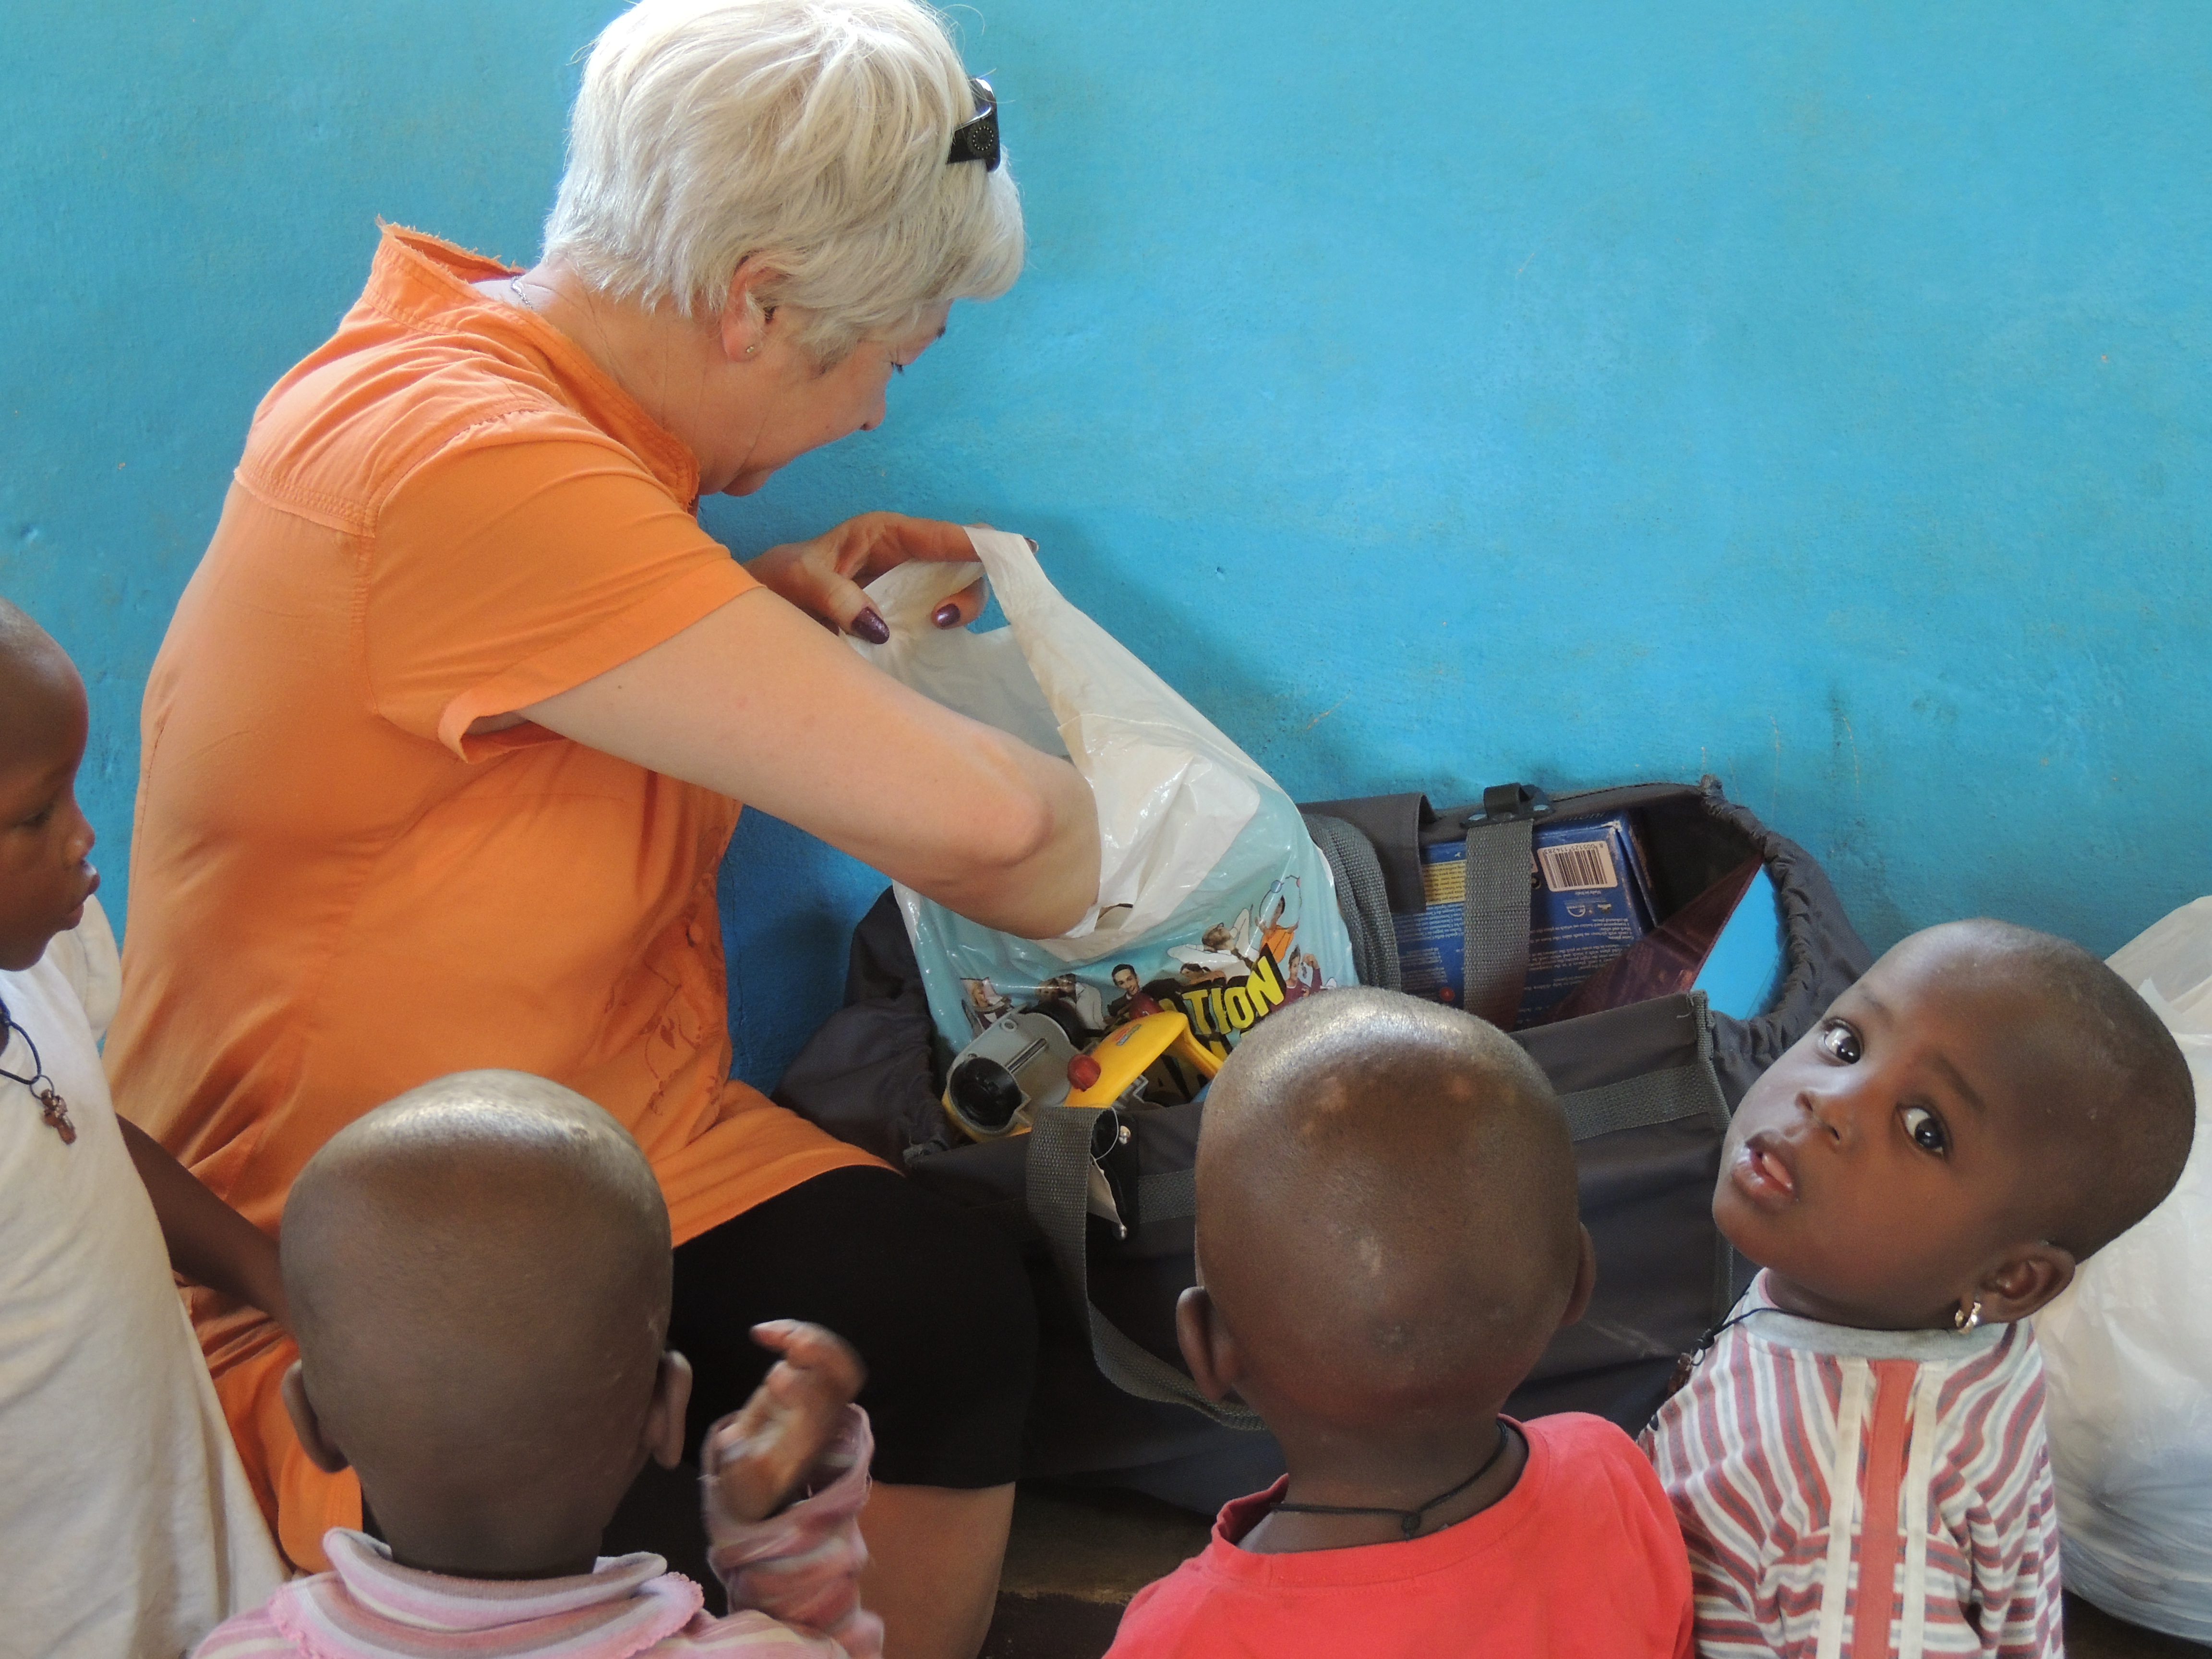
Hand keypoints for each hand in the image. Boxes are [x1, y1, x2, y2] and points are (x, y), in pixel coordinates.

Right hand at [703, 1321, 866, 1524]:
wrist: (759, 1476)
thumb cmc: (753, 1480)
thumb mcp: (743, 1483)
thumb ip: (741, 1464)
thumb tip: (735, 1440)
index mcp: (809, 1440)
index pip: (822, 1409)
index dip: (806, 1390)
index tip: (775, 1380)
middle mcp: (821, 1414)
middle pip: (844, 1377)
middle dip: (825, 1354)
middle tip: (794, 1344)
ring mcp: (817, 1393)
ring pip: (834, 1357)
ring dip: (807, 1335)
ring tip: (770, 1333)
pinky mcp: (805, 1377)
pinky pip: (813, 1349)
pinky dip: (791, 1332)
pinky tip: (760, 1333)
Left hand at [745, 512, 1001, 642]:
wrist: (763, 604)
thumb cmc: (780, 580)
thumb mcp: (798, 580)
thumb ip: (834, 595)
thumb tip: (879, 626)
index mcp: (885, 533)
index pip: (944, 533)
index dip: (984, 542)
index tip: (1020, 551)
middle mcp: (905, 556)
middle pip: (964, 563)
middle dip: (971, 586)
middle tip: (944, 617)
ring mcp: (908, 586)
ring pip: (958, 591)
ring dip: (958, 611)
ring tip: (934, 627)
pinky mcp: (905, 614)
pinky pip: (939, 618)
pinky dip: (945, 631)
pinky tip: (931, 642)